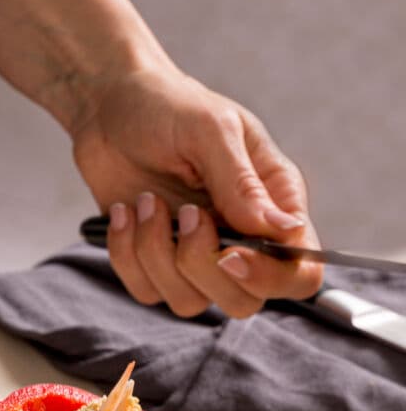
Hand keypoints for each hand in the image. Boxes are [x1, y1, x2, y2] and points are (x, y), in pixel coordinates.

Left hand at [72, 65, 323, 316]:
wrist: (111, 108)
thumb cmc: (169, 108)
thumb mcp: (210, 130)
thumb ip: (241, 183)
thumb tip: (283, 229)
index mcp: (273, 203)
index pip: (299, 270)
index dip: (271, 277)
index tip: (230, 254)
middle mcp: (240, 238)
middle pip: (243, 302)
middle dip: (202, 267)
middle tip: (183, 214)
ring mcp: (195, 257)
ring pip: (189, 302)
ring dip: (156, 255)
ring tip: (146, 201)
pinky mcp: (153, 264)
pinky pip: (146, 291)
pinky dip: (127, 255)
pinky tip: (125, 212)